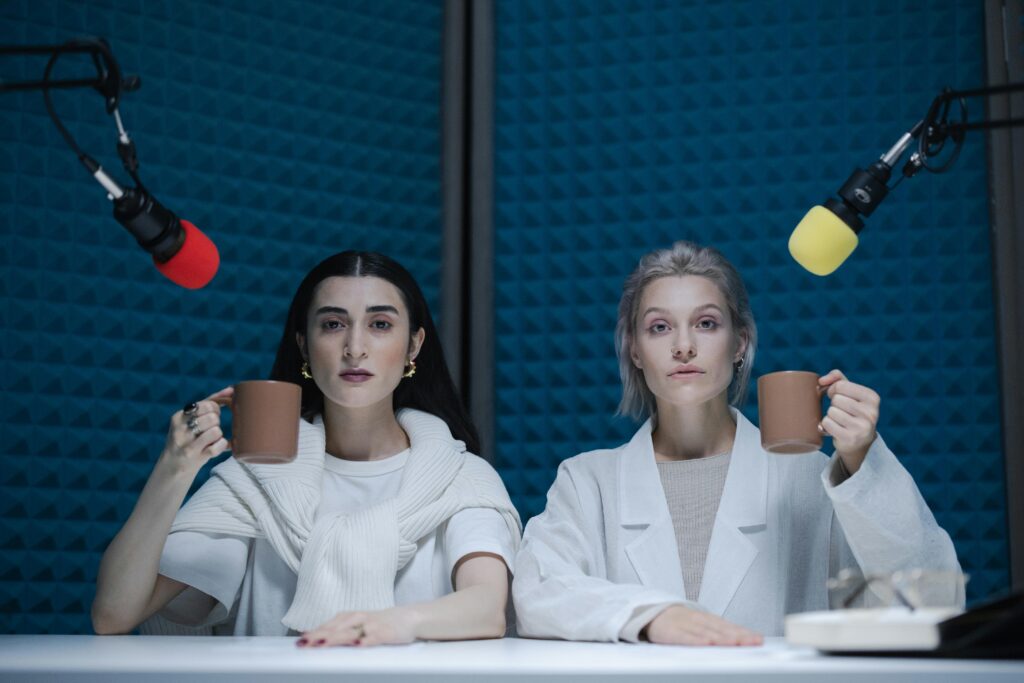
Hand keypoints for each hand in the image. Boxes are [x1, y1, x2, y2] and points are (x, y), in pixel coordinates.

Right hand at [158, 387, 232, 473]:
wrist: (172, 467)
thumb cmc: (187, 438)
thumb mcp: (189, 419)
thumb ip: (209, 402)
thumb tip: (232, 389)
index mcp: (178, 417)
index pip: (207, 405)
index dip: (216, 409)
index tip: (213, 415)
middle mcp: (180, 430)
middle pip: (213, 418)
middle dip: (217, 422)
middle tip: (211, 428)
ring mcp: (186, 444)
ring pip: (216, 431)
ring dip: (218, 435)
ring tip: (211, 439)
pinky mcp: (194, 458)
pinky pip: (218, 447)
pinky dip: (222, 446)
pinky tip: (215, 447)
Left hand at [297, 607, 418, 647]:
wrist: (409, 617)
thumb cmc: (379, 622)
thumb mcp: (355, 623)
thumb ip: (336, 629)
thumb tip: (309, 634)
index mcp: (350, 617)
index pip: (328, 625)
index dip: (313, 633)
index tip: (299, 642)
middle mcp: (359, 619)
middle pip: (336, 628)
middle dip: (319, 635)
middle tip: (305, 643)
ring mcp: (372, 625)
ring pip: (352, 631)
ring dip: (336, 636)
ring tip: (323, 643)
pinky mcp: (386, 632)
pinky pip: (375, 637)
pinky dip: (366, 640)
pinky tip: (358, 645)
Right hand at [644, 605, 762, 645]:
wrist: (651, 613)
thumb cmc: (679, 621)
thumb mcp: (699, 623)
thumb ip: (717, 631)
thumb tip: (740, 639)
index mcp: (707, 619)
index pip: (729, 626)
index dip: (744, 632)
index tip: (758, 639)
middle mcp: (699, 620)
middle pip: (721, 629)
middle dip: (738, 635)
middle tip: (753, 641)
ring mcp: (685, 624)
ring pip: (706, 632)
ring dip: (722, 637)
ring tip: (735, 642)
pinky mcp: (672, 631)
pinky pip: (685, 637)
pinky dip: (695, 640)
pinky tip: (706, 643)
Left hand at [818, 369, 879, 473]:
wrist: (859, 441)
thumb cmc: (851, 411)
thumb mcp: (850, 392)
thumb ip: (837, 378)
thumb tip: (822, 380)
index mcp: (872, 397)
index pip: (841, 385)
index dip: (833, 390)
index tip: (838, 396)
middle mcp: (871, 412)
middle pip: (836, 400)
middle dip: (834, 405)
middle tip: (841, 412)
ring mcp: (862, 426)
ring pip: (831, 411)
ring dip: (831, 415)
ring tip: (840, 421)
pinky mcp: (851, 438)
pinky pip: (827, 423)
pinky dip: (827, 425)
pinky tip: (836, 429)